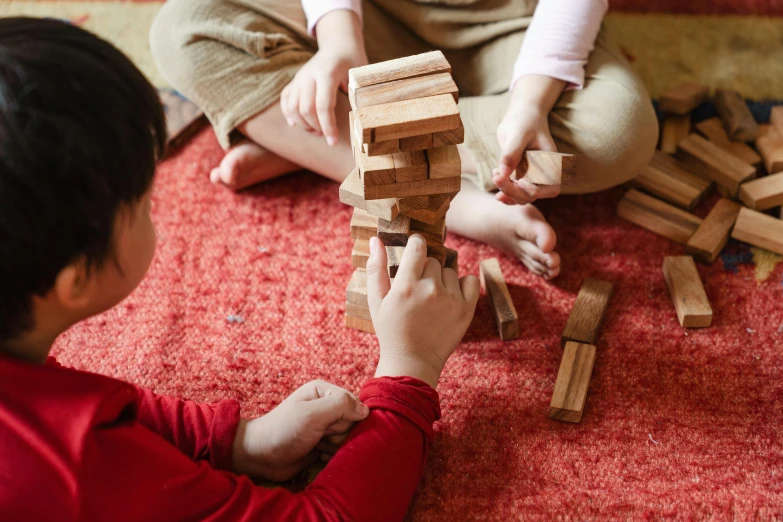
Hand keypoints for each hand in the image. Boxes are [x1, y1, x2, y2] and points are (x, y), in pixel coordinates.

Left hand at [232, 380, 369, 480]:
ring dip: (334, 445)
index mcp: (324, 391)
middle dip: (338, 433)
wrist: (261, 456)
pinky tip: (317, 454)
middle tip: (319, 435)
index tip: (328, 424)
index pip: (354, 403)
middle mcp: (326, 406)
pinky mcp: (323, 443)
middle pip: (352, 422)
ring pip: (348, 437)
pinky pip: (340, 449)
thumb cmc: (284, 430)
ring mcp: (325, 425)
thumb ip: (341, 406)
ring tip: (316, 445)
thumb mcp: (312, 414)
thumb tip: (366, 410)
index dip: (346, 418)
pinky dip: (331, 454)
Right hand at [280, 12, 366, 145]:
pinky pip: (285, 99)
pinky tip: (297, 124)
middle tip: (327, 135)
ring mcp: (300, 77)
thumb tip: (360, 121)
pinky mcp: (295, 80)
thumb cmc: (353, 61)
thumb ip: (359, 94)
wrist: (339, 44)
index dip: (328, 126)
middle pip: (305, 109)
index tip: (333, 141)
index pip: (323, 106)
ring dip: (303, 124)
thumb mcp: (361, 75)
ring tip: (316, 130)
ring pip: (292, 107)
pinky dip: (289, 114)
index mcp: (327, 73)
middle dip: (316, 127)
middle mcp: (309, 75)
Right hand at [366, 236, 479, 387]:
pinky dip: (463, 285)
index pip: (417, 247)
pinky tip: (451, 296)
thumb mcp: (376, 301)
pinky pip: (470, 281)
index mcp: (406, 285)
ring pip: (449, 271)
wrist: (412, 361)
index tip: (414, 251)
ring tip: (431, 298)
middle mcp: (430, 289)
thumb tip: (375, 239)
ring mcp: (451, 299)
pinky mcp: (466, 309)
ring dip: (441, 279)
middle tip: (418, 289)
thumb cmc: (391, 330)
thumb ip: (376, 268)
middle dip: (425, 270)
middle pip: (432, 261)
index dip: (416, 244)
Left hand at [493, 75, 566, 204]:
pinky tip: (495, 176)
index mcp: (552, 164)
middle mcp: (545, 173)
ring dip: (506, 192)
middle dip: (513, 191)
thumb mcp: (518, 133)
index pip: (549, 189)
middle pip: (532, 196)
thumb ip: (511, 153)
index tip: (517, 180)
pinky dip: (504, 190)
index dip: (533, 190)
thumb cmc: (524, 120)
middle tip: (496, 177)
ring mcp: (533, 176)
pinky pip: (514, 192)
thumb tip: (503, 173)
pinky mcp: (521, 176)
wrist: (522, 114)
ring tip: (495, 174)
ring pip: (522, 197)